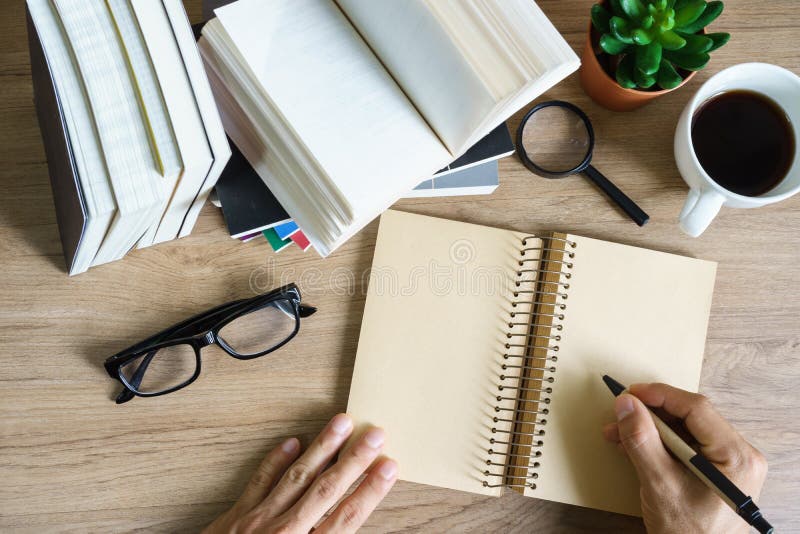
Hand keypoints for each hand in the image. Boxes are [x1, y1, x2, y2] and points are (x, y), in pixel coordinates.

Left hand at [204, 414, 397, 533]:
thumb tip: (347, 525)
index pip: (346, 518)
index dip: (370, 491)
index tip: (388, 467)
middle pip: (326, 491)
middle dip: (354, 460)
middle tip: (375, 434)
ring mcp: (258, 522)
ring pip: (297, 477)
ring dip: (322, 448)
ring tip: (340, 424)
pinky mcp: (235, 517)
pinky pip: (259, 481)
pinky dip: (276, 461)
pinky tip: (292, 442)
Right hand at [602, 383, 766, 533]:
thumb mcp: (660, 484)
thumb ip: (642, 441)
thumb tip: (627, 405)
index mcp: (736, 456)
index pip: (696, 408)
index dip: (660, 395)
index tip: (631, 394)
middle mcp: (737, 455)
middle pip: (688, 417)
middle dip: (649, 415)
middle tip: (620, 414)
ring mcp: (726, 463)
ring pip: (682, 430)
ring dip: (648, 429)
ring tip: (618, 434)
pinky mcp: (713, 471)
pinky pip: (683, 445)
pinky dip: (656, 443)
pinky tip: (632, 446)